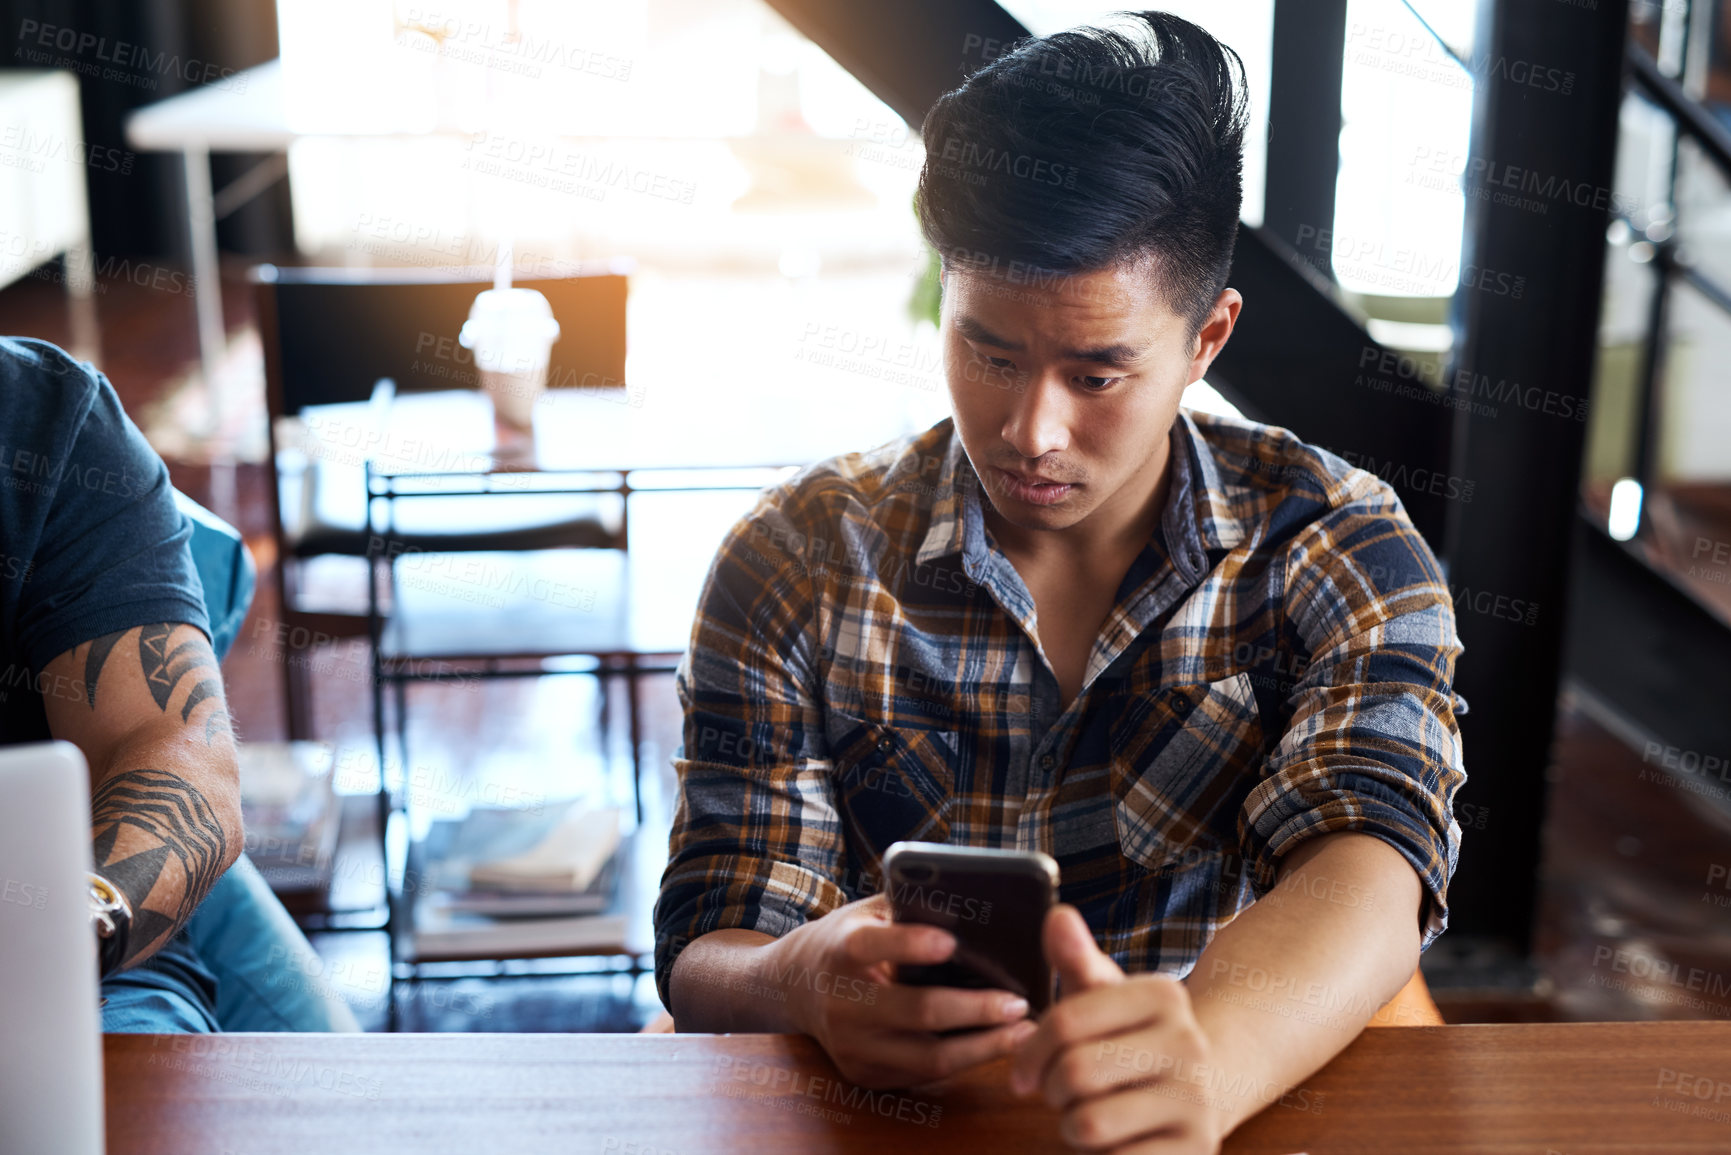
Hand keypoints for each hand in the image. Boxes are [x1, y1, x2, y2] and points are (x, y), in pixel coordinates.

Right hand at [766, 894, 1037, 1088]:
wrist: (795, 987)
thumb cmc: (847, 940)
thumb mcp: (867, 913)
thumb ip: (908, 908)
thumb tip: (972, 901)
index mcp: (841, 950)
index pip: (873, 947)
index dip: (911, 944)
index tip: (952, 942)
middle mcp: (842, 1002)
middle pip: (915, 1010)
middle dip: (973, 1009)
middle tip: (1018, 1002)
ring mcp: (852, 1045)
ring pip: (927, 1056)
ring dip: (982, 1046)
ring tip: (1022, 1031)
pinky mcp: (865, 1075)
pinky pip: (924, 1074)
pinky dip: (965, 1061)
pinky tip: (995, 1046)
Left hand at [1008, 905, 1229, 1153]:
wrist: (1205, 1090)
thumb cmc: (1133, 1040)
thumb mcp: (1105, 997)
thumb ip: (1075, 958)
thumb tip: (1055, 914)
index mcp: (1164, 995)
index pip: (1065, 1022)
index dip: (1030, 1052)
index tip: (1024, 1071)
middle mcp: (1190, 1044)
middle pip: (1075, 1073)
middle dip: (1052, 1090)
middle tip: (1062, 1092)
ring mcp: (1198, 1102)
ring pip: (1090, 1123)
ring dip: (1073, 1127)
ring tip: (1091, 1114)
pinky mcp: (1196, 1152)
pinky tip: (1117, 1142)